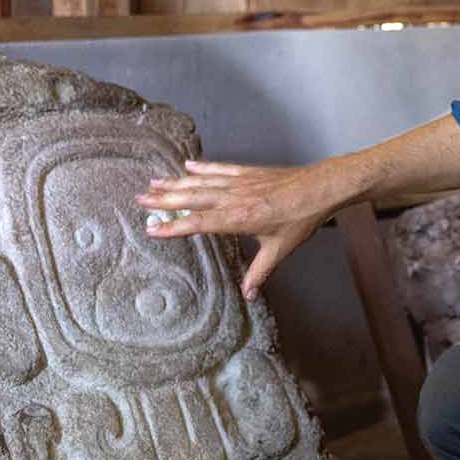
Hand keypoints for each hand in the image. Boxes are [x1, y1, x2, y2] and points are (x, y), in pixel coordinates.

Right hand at [136, 159, 351, 299]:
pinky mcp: (247, 173)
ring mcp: (239, 182)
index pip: (198, 223)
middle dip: (164, 200)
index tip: (152, 229)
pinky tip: (187, 165)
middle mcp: (233, 198)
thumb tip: (248, 295)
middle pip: (192, 199)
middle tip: (140, 199)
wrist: (319, 188)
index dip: (173, 227)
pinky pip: (219, 169)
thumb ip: (260, 272)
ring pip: (201, 182)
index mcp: (237, 218)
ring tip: (154, 182)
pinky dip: (202, 167)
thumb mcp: (279, 249)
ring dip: (176, 182)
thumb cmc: (300, 219)